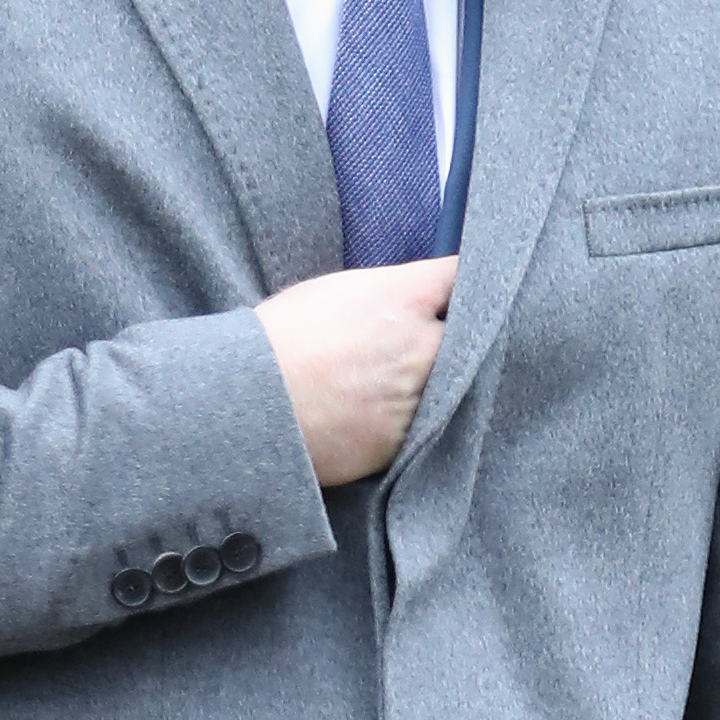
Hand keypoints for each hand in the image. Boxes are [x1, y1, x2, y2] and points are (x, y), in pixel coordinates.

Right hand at [254, 257, 457, 484]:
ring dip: (434, 383)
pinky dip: (410, 421)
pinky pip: (424, 427)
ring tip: (388, 383)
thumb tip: (417, 299)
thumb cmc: (280, 340)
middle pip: (469, 336)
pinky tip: (375, 413)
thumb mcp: (335, 291)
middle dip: (452, 337)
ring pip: (452, 387)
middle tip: (421, 342)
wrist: (250, 407)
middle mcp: (424, 346)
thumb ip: (389, 293)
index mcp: (405, 298)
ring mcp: (418, 398)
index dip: (458, 286)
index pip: (461, 277)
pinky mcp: (403, 442)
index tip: (452, 293)